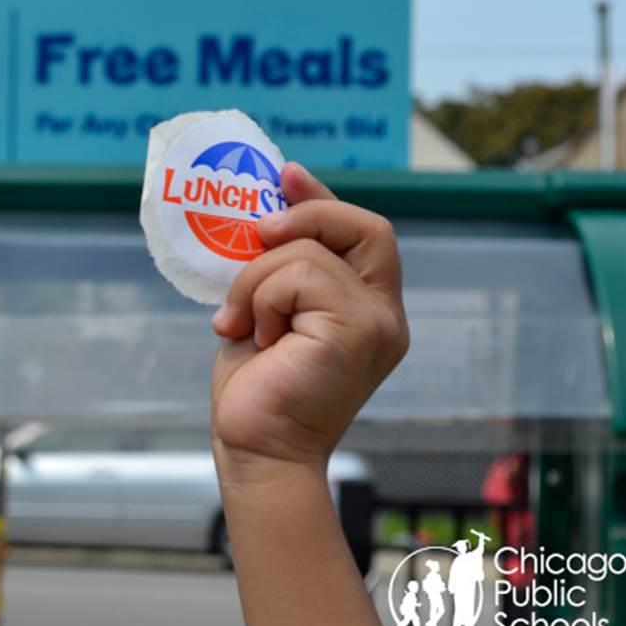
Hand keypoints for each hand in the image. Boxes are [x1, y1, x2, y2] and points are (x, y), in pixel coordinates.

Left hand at [211, 164, 408, 480]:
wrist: (255, 449)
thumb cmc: (258, 389)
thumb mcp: (268, 313)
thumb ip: (282, 271)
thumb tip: (267, 215)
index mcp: (369, 311)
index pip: (363, 234)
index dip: (324, 200)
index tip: (285, 176)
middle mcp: (385, 316)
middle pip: (366, 225)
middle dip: (305, 216)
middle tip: (258, 233)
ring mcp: (377, 323)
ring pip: (308, 252)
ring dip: (255, 280)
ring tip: (240, 323)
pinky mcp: (356, 330)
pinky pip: (298, 276)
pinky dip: (260, 298)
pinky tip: (255, 336)